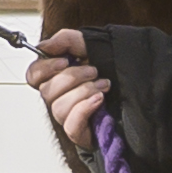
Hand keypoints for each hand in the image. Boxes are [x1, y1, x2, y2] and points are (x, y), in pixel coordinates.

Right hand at [27, 25, 112, 148]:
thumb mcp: (89, 46)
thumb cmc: (111, 69)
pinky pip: (71, 125)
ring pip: (59, 108)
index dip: (44, 68)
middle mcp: (58, 98)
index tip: (64, 61)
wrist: (137, 85)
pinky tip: (99, 100)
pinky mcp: (79, 132)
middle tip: (93, 71)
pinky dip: (84, 109)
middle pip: (46, 91)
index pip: (33, 75)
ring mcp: (67, 116)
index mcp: (55, 77)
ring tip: (103, 85)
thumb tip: (44, 46)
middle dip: (72, 78)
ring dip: (83, 92)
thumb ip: (66, 40)